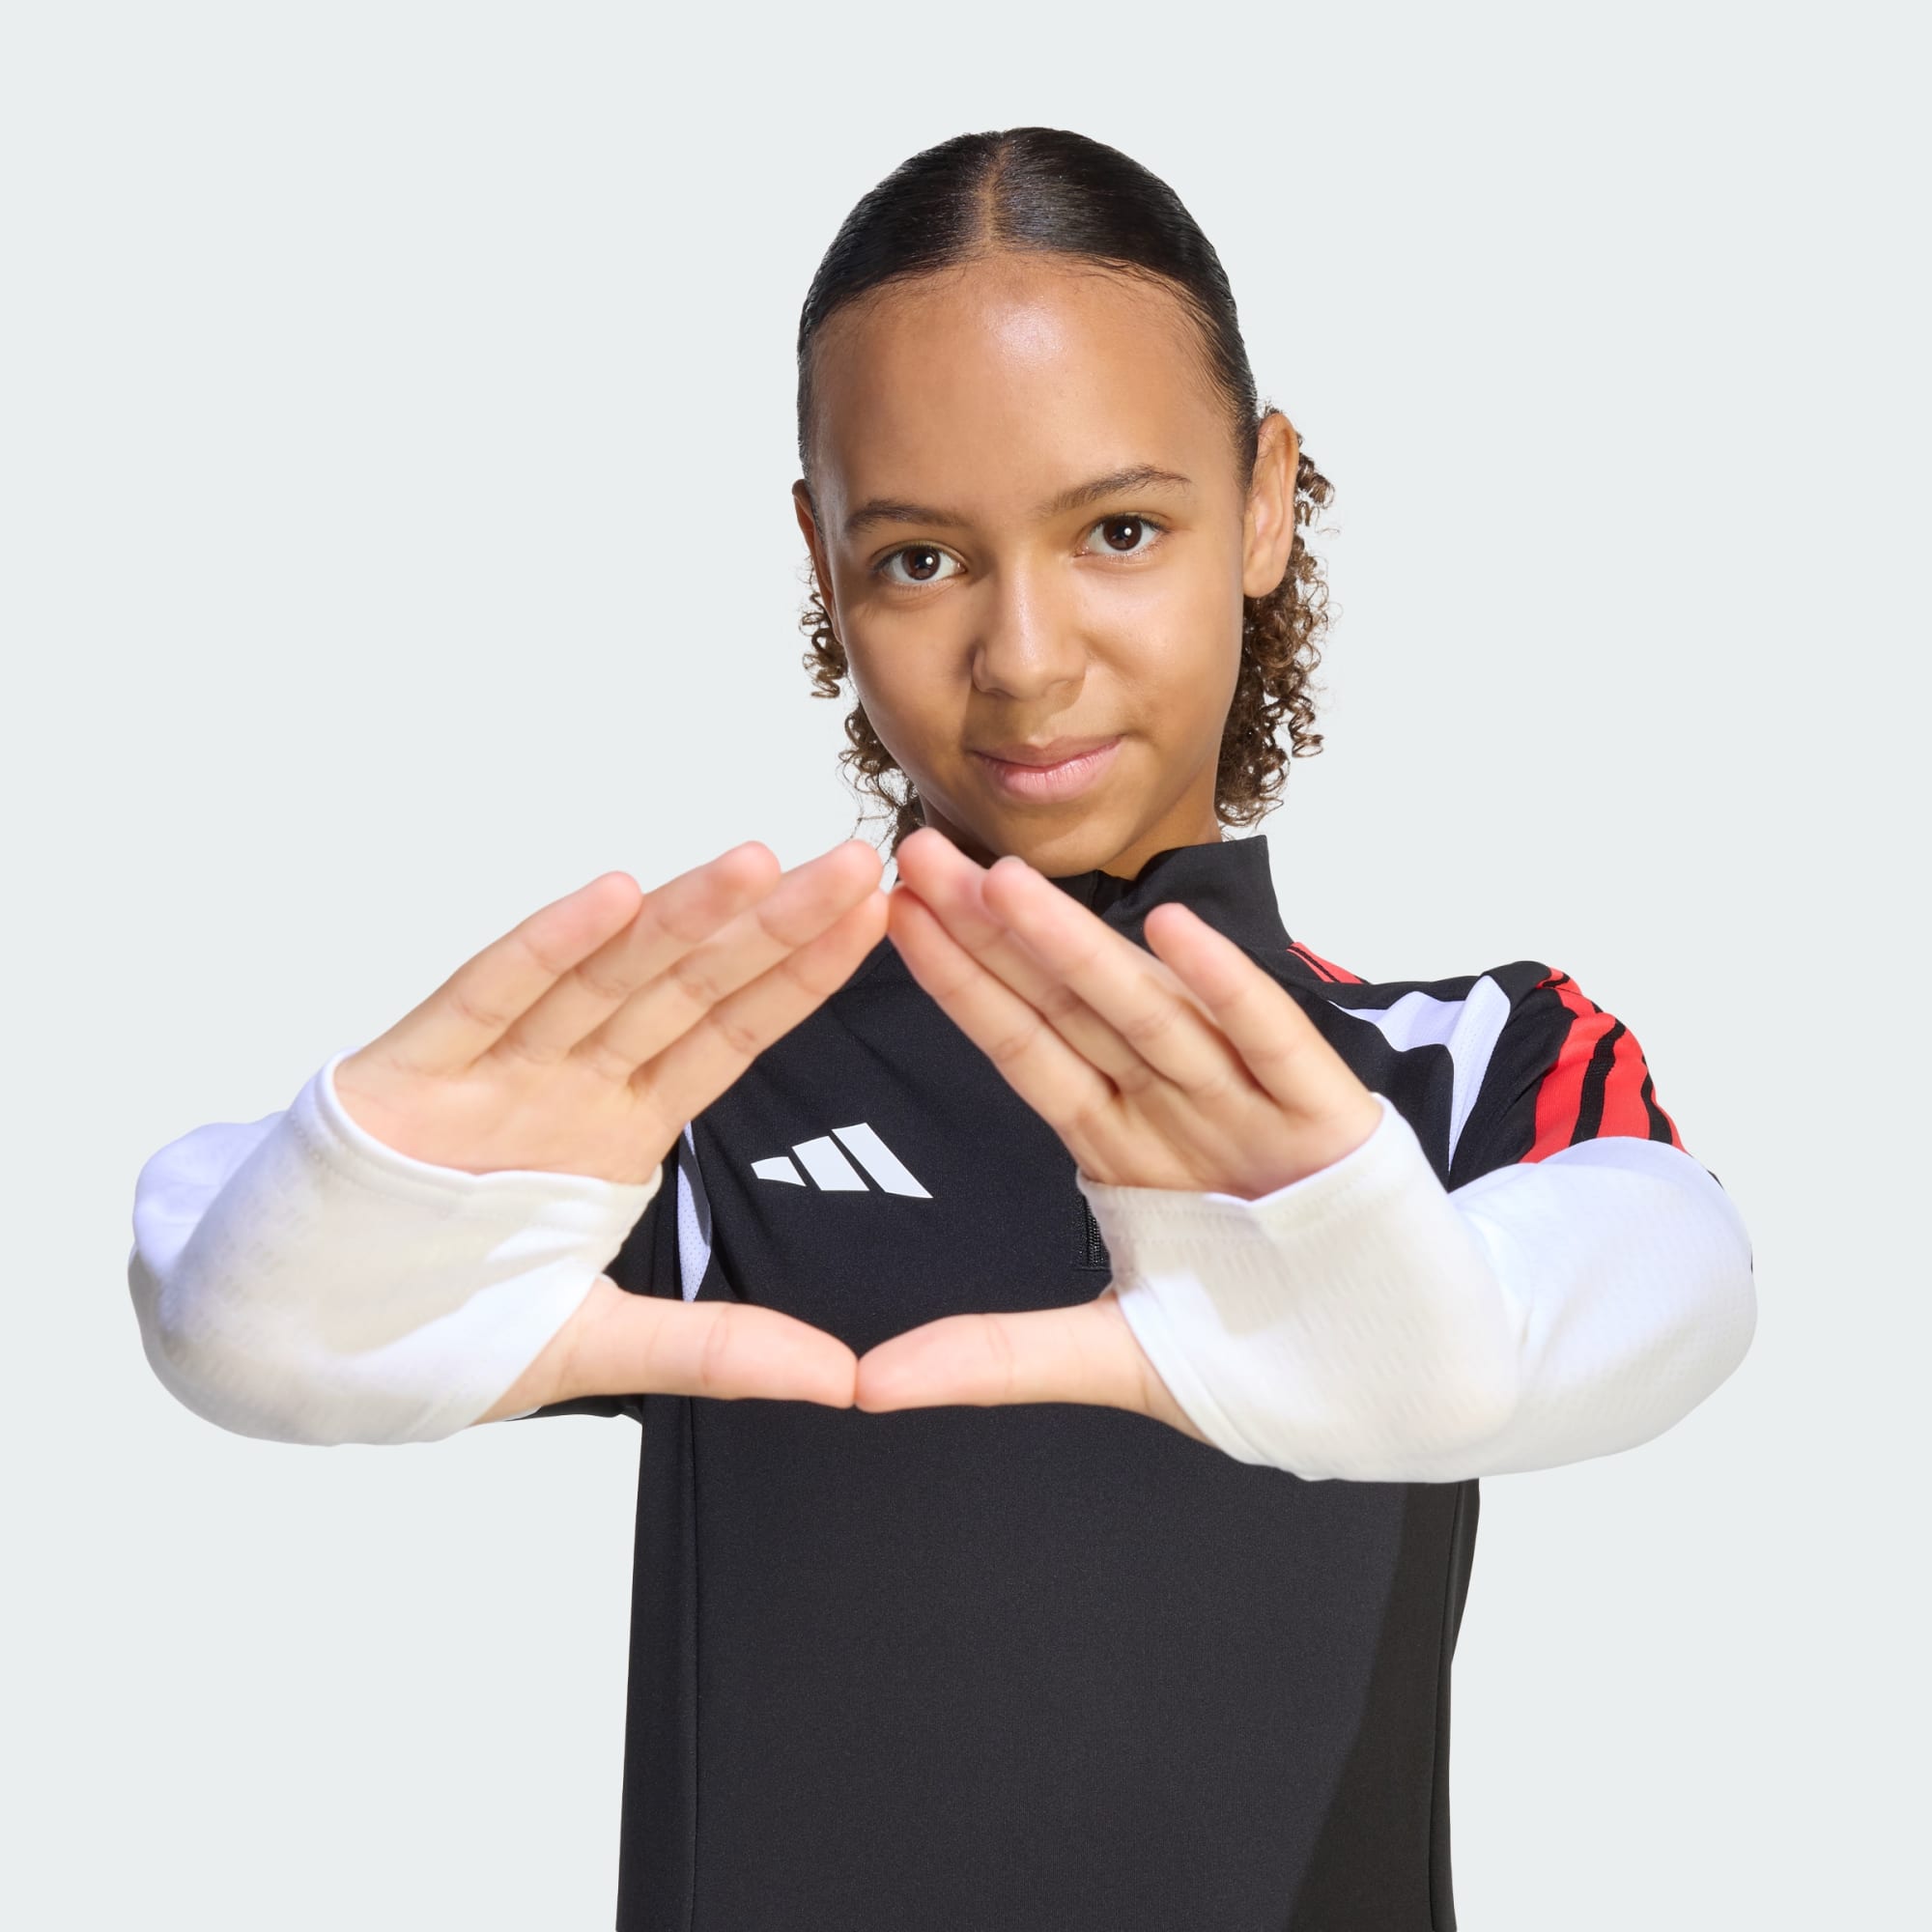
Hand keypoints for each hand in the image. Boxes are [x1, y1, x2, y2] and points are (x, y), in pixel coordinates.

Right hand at [331, 839, 887, 1417]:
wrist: (295, 1337)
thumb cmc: (434, 1321)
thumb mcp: (598, 1346)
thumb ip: (716, 1352)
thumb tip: (846, 1380)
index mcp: (618, 1127)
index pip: (729, 1037)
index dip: (799, 979)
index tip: (873, 921)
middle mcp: (567, 1081)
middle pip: (685, 989)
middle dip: (770, 927)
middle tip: (854, 866)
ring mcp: (493, 1070)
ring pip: (601, 979)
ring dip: (678, 921)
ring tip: (759, 863)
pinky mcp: (409, 1074)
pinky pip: (484, 1000)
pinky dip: (542, 951)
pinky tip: (606, 900)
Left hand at [854, 827, 1382, 1437]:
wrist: (1403, 1383)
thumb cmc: (1268, 1354)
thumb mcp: (1115, 1357)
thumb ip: (997, 1358)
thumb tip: (866, 1386)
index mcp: (1121, 1145)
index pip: (1024, 1048)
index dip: (962, 983)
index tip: (895, 916)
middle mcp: (1176, 1108)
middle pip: (1071, 1009)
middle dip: (994, 935)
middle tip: (917, 854)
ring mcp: (1252, 1108)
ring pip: (1153, 1014)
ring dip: (1080, 948)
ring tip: (1004, 882)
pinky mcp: (1331, 1123)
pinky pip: (1273, 1044)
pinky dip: (1230, 992)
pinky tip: (1175, 934)